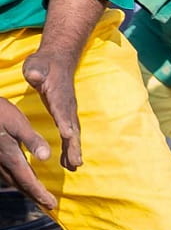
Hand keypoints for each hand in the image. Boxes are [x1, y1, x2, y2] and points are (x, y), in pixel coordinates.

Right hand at [0, 98, 53, 210]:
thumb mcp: (18, 123)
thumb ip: (32, 140)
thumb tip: (46, 157)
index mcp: (11, 157)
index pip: (28, 181)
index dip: (40, 194)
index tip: (51, 205)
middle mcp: (2, 163)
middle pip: (20, 185)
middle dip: (34, 196)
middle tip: (48, 206)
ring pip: (11, 180)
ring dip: (25, 189)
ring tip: (36, 195)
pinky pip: (4, 173)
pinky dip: (15, 179)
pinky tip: (19, 178)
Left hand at [20, 47, 79, 171]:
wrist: (58, 62)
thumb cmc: (44, 65)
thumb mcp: (36, 65)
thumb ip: (36, 71)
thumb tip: (36, 76)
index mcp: (59, 95)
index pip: (62, 109)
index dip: (65, 121)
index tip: (67, 135)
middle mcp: (67, 107)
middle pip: (73, 128)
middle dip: (74, 146)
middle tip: (75, 162)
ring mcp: (69, 112)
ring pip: (74, 134)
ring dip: (74, 151)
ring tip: (74, 167)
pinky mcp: (66, 116)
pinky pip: (70, 135)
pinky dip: (71, 149)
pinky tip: (68, 163)